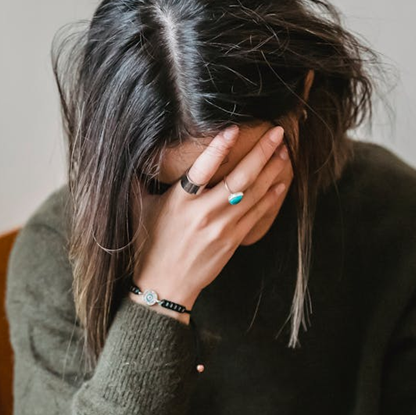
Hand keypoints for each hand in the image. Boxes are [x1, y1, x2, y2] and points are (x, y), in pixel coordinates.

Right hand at [130, 124, 289, 321]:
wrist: (164, 285)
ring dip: (272, 170)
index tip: (233, 129)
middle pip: (240, 178)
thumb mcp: (138, 209)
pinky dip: (271, 196)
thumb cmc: (148, 245)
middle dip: (261, 152)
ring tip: (283, 151)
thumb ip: (138, 181)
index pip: (202, 169)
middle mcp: (204, 213)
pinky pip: (256, 214)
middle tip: (277, 133)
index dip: (218, 148)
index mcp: (180, 202)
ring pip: (254, 193)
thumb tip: (133, 153)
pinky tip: (281, 182)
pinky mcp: (232, 240)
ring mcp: (221, 228)